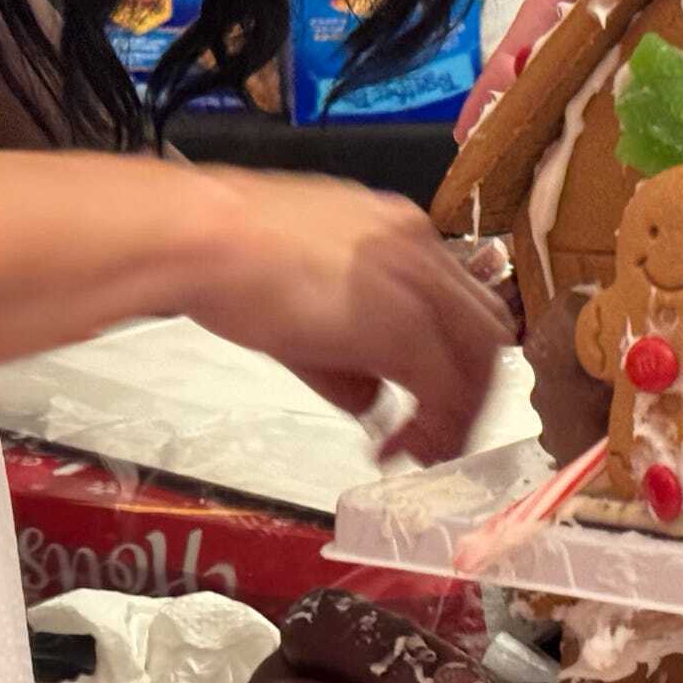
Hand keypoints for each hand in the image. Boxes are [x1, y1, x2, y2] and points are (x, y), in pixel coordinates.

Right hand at [188, 168, 514, 462]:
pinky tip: (396, 450)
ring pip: (479, 359)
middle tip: (441, 435)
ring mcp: (417, 283)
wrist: (196, 237)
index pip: (460, 300)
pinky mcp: (402, 326)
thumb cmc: (223, 255)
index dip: (458, 358)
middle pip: (485, 330)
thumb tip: (374, 399)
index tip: (437, 396)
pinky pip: (443, 389)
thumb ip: (352, 345)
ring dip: (458, 415)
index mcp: (399, 231)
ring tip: (422, 451)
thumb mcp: (304, 293)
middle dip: (471, 393)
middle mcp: (419, 248)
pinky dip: (432, 427)